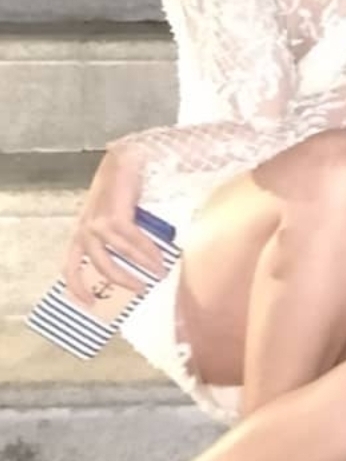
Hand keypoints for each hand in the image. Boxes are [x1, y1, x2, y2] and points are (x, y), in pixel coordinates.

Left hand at [62, 145, 167, 295]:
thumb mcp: (114, 214)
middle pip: (98, 266)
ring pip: (118, 256)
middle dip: (121, 280)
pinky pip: (132, 242)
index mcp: (82, 230)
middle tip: (140, 289)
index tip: (90, 304)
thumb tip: (135, 262)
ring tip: (159, 272)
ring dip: (141, 267)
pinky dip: (147, 252)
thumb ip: (116, 236)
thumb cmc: (123, 185)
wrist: (129, 156)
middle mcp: (85, 228)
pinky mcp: (113, 216)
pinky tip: (159, 257)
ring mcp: (97, 222)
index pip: (70, 265)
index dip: (77, 287)